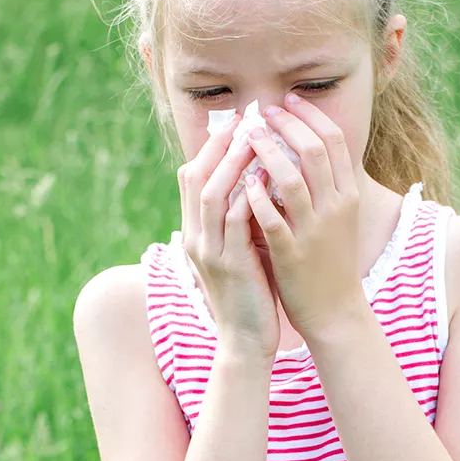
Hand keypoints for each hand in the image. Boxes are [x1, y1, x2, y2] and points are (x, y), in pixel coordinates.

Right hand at [179, 112, 280, 364]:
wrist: (245, 340)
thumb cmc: (249, 292)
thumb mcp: (238, 250)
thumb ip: (239, 219)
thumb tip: (254, 182)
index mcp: (196, 232)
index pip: (193, 178)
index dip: (210, 148)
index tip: (234, 124)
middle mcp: (196, 237)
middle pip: (197, 178)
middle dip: (218, 146)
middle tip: (243, 119)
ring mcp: (210, 251)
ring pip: (212, 194)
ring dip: (232, 163)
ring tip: (254, 138)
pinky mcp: (230, 265)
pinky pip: (235, 221)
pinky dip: (249, 195)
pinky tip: (266, 177)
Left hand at [243, 94, 363, 335]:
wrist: (336, 311)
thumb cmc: (331, 259)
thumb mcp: (338, 215)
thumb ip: (325, 183)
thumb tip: (303, 142)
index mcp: (349, 194)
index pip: (335, 141)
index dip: (310, 115)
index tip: (289, 100)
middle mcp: (336, 208)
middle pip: (315, 152)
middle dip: (288, 125)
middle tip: (264, 111)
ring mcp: (315, 231)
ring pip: (293, 181)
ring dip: (269, 153)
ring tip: (249, 136)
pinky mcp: (293, 254)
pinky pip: (273, 220)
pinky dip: (256, 198)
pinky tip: (242, 182)